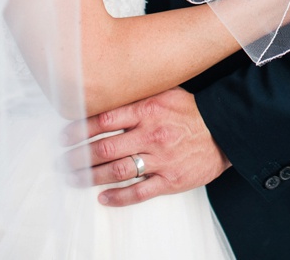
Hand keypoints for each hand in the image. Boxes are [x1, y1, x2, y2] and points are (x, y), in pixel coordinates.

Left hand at [63, 87, 230, 205]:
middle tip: (63, 161)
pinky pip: (139, 191)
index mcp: (148, 110)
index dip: (79, 130)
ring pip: (118, 171)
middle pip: (104, 149)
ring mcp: (161, 159)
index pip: (104, 121)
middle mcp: (152, 135)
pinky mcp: (171, 179)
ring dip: (91, 177)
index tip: (65, 137)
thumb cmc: (193, 111)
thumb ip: (138, 95)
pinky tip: (103, 197)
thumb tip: (108, 93)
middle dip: (78, 157)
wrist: (226, 129)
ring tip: (74, 178)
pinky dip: (118, 197)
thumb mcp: (166, 92)